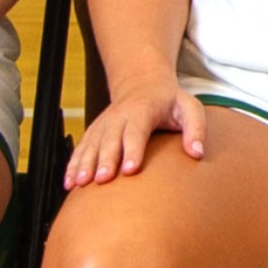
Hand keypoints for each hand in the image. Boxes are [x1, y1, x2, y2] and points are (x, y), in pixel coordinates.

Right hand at [69, 86, 207, 186]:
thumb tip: (197, 153)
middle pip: (110, 139)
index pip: (136, 131)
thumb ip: (196, 129)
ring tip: (80, 183)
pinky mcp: (94, 132)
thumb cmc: (170, 101)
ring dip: (84, 163)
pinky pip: (81, 148)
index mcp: (142, 110)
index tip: (130, 170)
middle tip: (102, 180)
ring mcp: (104, 124)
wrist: (143, 85)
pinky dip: (73, 164)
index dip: (132, 150)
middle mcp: (119, 117)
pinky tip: (69, 182)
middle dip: (104, 160)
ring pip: (91, 144)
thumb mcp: (189, 108)